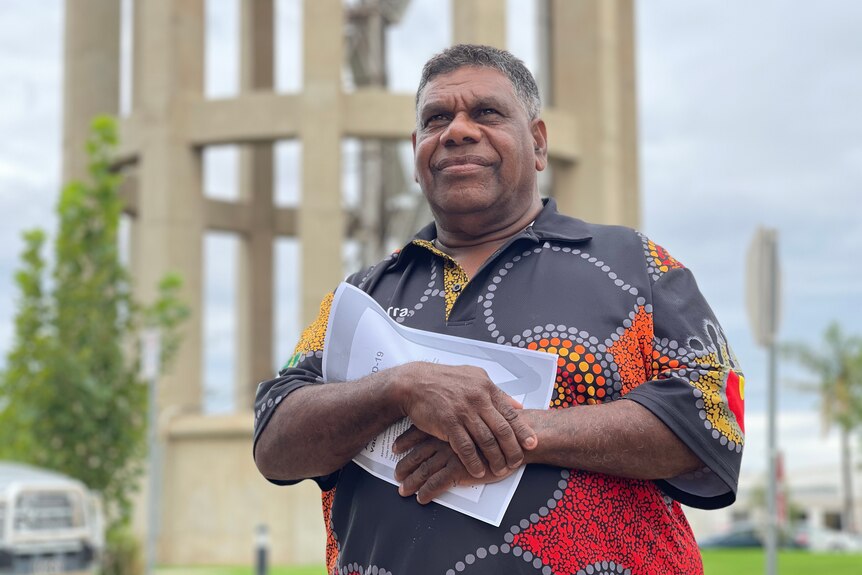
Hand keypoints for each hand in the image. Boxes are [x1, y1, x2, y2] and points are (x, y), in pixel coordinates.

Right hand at [393, 362, 536, 478]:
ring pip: (486, 440)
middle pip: (501, 429)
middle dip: (512, 449)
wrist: (414, 383)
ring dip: (495, 458)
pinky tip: (479, 470)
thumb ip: (496, 393)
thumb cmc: (444, 380)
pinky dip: (474, 462)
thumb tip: (516, 405)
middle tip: (517, 461)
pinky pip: (465, 447)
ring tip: (501, 469)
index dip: (522, 431)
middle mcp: (477, 399)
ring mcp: (463, 411)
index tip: (532, 443)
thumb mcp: (474, 377)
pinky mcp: (448, 423)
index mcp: (486, 388)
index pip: (510, 413)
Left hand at [393, 426, 518, 503]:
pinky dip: (426, 491)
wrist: (516, 438)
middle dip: (405, 465)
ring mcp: (451, 454)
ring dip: (411, 481)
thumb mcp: (478, 415)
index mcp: (447, 424)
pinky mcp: (459, 469)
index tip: (395, 448)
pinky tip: (421, 497)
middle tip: (396, 475)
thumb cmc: (499, 427)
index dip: (405, 440)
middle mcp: (445, 438)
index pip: (419, 431)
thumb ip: (463, 418)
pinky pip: (437, 482)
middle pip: (418, 453)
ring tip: (403, 490)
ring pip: (424, 469)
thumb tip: (451, 420)